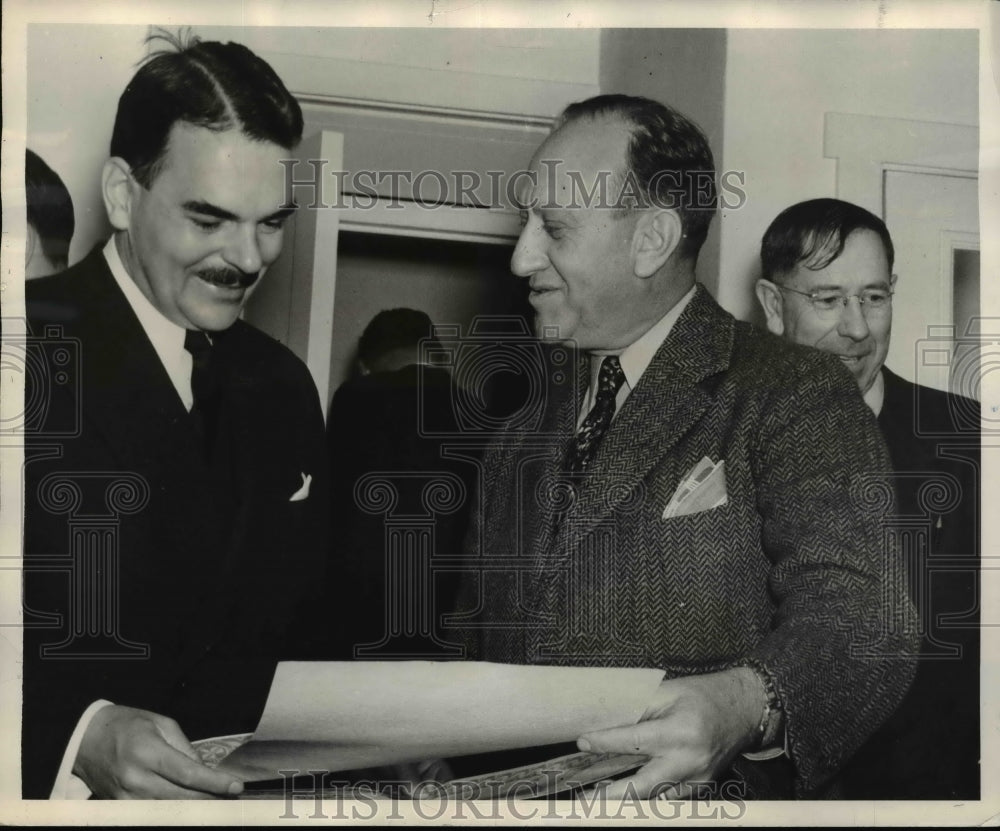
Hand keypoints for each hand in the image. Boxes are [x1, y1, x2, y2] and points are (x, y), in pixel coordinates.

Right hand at [74, 705, 244, 798]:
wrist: (85, 739)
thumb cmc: (126, 725)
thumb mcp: (160, 723)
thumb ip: (184, 747)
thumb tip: (203, 770)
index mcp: (148, 752)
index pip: (188, 773)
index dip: (215, 783)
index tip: (236, 786)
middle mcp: (136, 778)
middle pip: (181, 798)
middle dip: (210, 799)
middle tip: (231, 798)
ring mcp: (126, 797)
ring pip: (168, 811)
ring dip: (193, 808)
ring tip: (214, 802)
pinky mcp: (119, 806)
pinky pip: (152, 814)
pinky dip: (172, 812)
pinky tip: (188, 806)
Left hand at [577, 668, 761, 798]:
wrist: (744, 710)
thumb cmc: (702, 696)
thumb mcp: (669, 691)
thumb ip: (638, 706)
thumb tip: (605, 717)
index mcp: (680, 732)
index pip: (634, 741)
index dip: (605, 742)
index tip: (582, 742)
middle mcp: (689, 760)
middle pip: (643, 786)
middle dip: (611, 796)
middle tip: (583, 799)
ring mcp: (697, 779)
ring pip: (654, 797)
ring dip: (626, 799)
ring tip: (596, 799)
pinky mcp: (701, 787)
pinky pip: (669, 797)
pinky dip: (647, 796)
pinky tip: (626, 795)